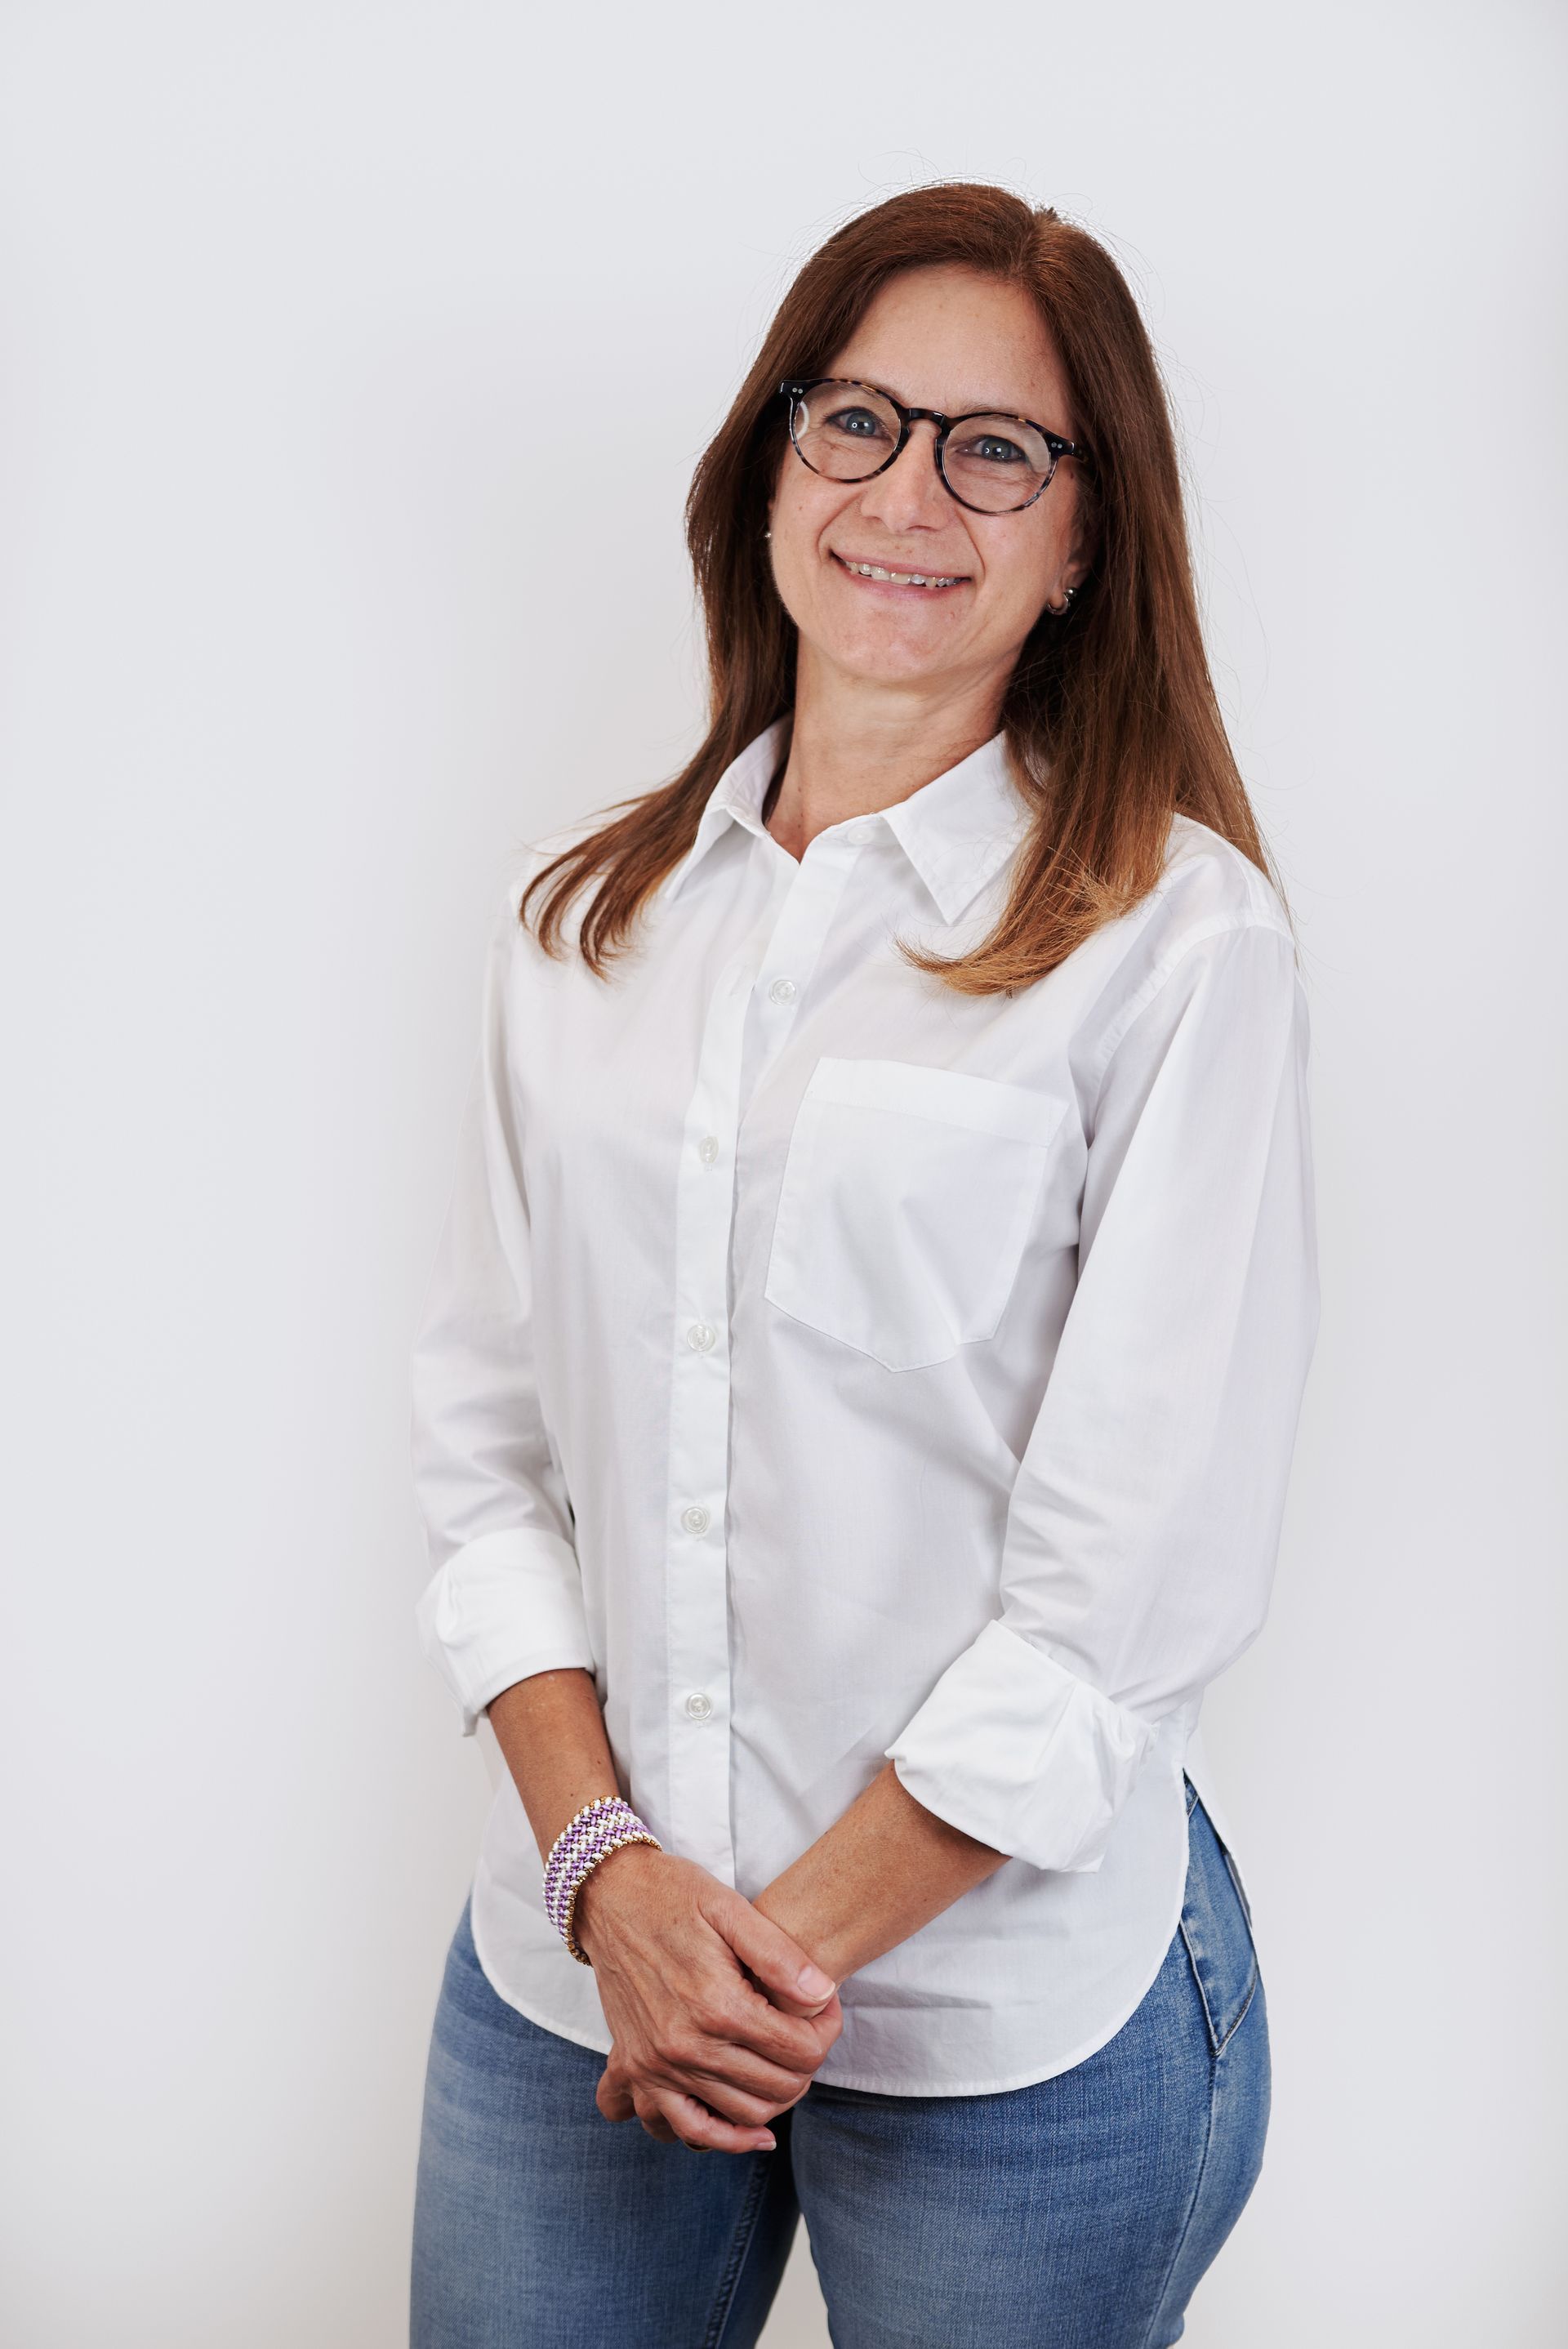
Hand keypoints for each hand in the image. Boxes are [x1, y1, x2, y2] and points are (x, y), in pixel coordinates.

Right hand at [574, 1843, 842, 2152]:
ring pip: (743, 2115)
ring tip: (788, 2064)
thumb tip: (823, 1995)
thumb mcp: (730, 1907)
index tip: (826, 2005)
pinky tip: (754, 2130)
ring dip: (779, 2098)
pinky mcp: (638, 2070)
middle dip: (809, 2061)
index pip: (800, 2048)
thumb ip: (779, 1954)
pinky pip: (685, 2128)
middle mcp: (686, 2046)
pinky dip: (723, 2137)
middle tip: (811, 2029)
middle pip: (779, 2086)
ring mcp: (658, 2065)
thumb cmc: (673, 1895)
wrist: (608, 1898)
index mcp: (716, 2004)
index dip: (827, 2029)